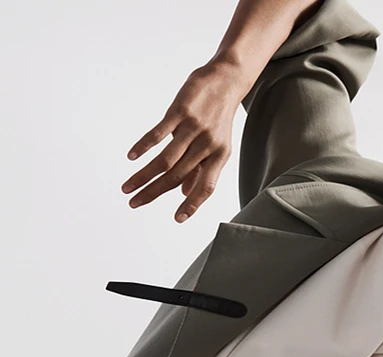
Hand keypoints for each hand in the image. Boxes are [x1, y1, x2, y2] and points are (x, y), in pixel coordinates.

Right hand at [120, 59, 249, 222]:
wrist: (226, 81)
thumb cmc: (218, 118)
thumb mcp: (217, 145)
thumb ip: (202, 169)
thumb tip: (185, 193)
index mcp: (219, 158)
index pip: (206, 188)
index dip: (193, 205)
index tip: (177, 219)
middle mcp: (208, 146)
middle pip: (178, 176)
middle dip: (154, 193)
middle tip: (134, 204)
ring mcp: (194, 128)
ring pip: (166, 159)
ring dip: (144, 176)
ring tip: (127, 188)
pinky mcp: (181, 111)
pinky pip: (159, 133)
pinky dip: (144, 146)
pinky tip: (132, 157)